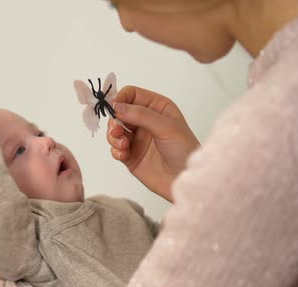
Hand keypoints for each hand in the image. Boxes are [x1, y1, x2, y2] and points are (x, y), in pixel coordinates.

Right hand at [107, 86, 199, 202]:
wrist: (184, 180)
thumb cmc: (184, 151)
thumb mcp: (166, 127)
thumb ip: (140, 115)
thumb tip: (116, 106)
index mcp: (157, 107)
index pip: (131, 94)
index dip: (120, 99)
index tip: (113, 109)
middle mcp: (145, 120)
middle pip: (119, 112)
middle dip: (114, 121)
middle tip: (117, 131)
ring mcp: (137, 138)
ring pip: (114, 130)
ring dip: (113, 136)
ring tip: (123, 145)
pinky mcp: (130, 155)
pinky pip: (115, 148)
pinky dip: (115, 150)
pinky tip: (124, 155)